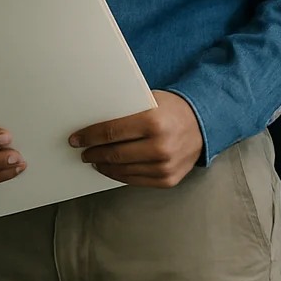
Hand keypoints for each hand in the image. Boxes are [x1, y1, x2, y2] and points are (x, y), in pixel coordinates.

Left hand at [72, 90, 203, 188]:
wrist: (204, 124)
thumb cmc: (173, 110)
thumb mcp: (152, 101)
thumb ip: (127, 111)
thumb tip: (94, 123)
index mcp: (154, 122)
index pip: (111, 132)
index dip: (89, 136)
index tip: (76, 139)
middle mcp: (160, 146)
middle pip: (114, 153)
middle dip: (93, 152)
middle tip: (83, 151)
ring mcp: (165, 166)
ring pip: (122, 170)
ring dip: (104, 165)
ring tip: (95, 159)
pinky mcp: (168, 179)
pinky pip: (135, 180)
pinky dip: (119, 174)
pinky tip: (112, 168)